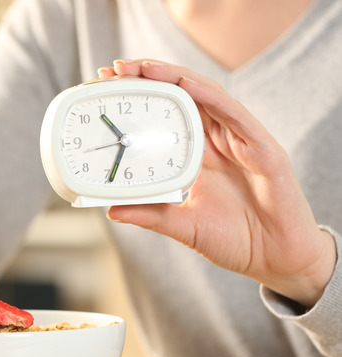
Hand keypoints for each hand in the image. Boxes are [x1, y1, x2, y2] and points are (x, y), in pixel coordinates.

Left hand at [98, 59, 335, 307]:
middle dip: (150, 77)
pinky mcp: (263, 148)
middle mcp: (218, 141)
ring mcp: (241, 141)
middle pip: (182, 97)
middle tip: (116, 68)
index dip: (141, 98)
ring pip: (206, 96)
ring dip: (175, 78)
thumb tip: (111, 209)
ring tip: (144, 68)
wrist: (277, 260)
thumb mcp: (182, 226)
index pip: (166, 115)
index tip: (107, 86)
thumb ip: (150, 215)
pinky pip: (235, 115)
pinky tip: (187, 84)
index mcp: (198, 155)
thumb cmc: (236, 240)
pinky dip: (210, 96)